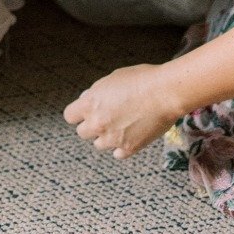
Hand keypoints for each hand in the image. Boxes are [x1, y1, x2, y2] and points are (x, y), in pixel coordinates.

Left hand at [64, 62, 179, 158]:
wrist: (164, 93)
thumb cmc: (140, 80)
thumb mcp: (111, 79)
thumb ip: (96, 93)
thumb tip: (88, 99)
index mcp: (90, 104)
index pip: (70, 116)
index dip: (77, 113)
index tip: (83, 111)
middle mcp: (98, 124)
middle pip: (82, 133)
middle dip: (90, 125)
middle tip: (103, 118)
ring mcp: (113, 139)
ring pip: (99, 145)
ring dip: (105, 137)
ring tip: (118, 126)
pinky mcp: (130, 148)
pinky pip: (118, 154)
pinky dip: (121, 147)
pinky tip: (128, 136)